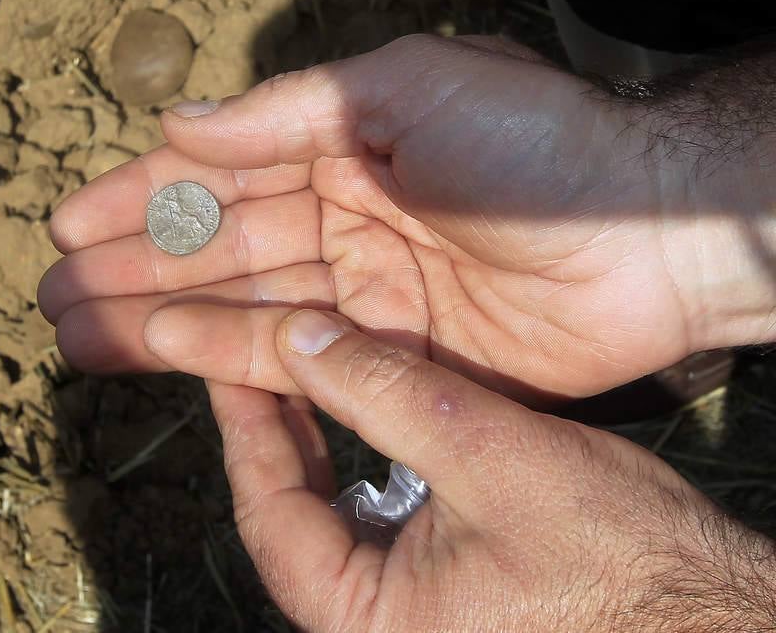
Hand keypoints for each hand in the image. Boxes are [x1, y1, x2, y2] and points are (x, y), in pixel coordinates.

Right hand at [38, 34, 775, 401]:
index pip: (223, 174)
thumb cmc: (535, 144)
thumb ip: (290, 112)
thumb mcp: (405, 89)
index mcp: (345, 146)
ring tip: (84, 337)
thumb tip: (185, 122)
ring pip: (248, 306)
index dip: (144, 198)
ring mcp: (370, 289)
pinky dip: (236, 358)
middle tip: (58, 300)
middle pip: (223, 248)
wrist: (646, 234)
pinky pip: (301, 356)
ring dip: (165, 319)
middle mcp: (348, 217)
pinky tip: (172, 358)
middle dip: (137, 269)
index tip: (70, 225)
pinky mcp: (398, 349)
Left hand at [188, 308, 775, 631]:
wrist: (712, 611)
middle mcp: (375, 623)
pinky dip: (370, 458)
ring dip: (323, 440)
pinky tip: (373, 409)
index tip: (227, 360)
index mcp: (364, 620)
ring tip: (307, 370)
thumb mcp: (490, 456)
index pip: (271, 512)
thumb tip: (295, 337)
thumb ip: (386, 393)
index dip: (246, 426)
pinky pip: (381, 516)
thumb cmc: (616, 553)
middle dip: (279, 431)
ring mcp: (410, 607)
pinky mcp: (445, 586)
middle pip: (294, 514)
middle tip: (263, 355)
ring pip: (336, 511)